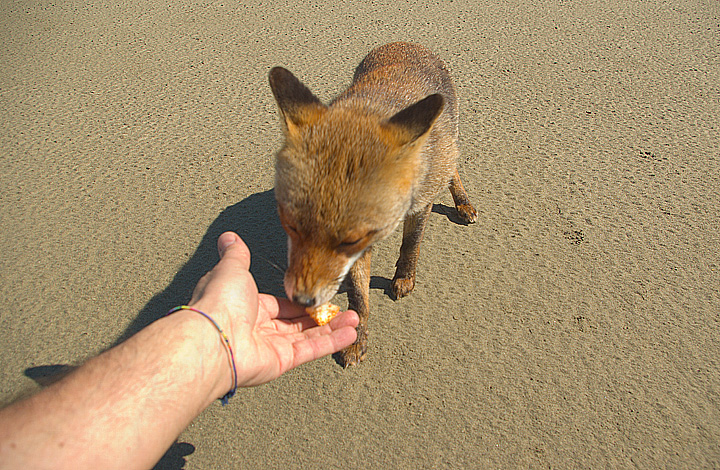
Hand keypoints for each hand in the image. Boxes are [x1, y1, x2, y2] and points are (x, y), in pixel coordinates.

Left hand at [189, 232, 357, 387]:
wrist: (213, 337)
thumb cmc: (218, 302)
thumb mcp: (231, 268)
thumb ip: (236, 254)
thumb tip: (228, 237)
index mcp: (247, 306)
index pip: (278, 304)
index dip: (298, 299)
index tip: (316, 293)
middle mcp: (258, 328)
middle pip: (296, 322)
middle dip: (320, 315)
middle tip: (342, 309)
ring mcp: (270, 346)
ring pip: (308, 336)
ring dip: (333, 327)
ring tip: (354, 319)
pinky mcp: (281, 361)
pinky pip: (310, 349)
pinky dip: (331, 342)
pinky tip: (349, 333)